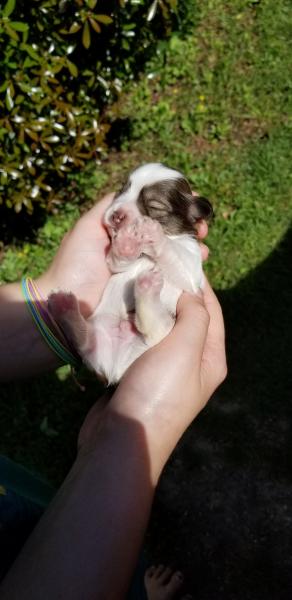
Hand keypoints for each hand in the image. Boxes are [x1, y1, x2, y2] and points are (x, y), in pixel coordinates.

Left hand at [37, 194, 208, 316]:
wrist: (68, 304)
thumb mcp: (88, 227)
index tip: (190, 199)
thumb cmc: (74, 264)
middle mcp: (135, 250)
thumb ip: (109, 208)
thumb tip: (133, 188)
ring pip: (173, 255)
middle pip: (168, 234)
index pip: (153, 215)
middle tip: (202, 227)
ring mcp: (143, 272)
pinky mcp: (148, 291)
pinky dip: (186, 270)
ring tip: (203, 246)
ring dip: (191, 248)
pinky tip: (199, 263)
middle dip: (188, 228)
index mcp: (123, 233)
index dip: (173, 207)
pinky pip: (171, 277)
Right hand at [79, 277, 225, 480]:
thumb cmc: (160, 391)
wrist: (123, 437)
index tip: (183, 260)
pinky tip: (120, 311)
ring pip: (158, 330)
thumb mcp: (187, 348)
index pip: (212, 312)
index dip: (200, 286)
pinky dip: (131, 326)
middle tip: (154, 269)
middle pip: (185, 320)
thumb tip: (190, 295)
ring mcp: (161, 371)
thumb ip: (195, 316)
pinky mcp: (136, 375)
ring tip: (136, 285)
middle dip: (171, 295)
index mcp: (210, 359)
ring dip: (148, 310)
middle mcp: (190, 365)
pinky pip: (137, 343)